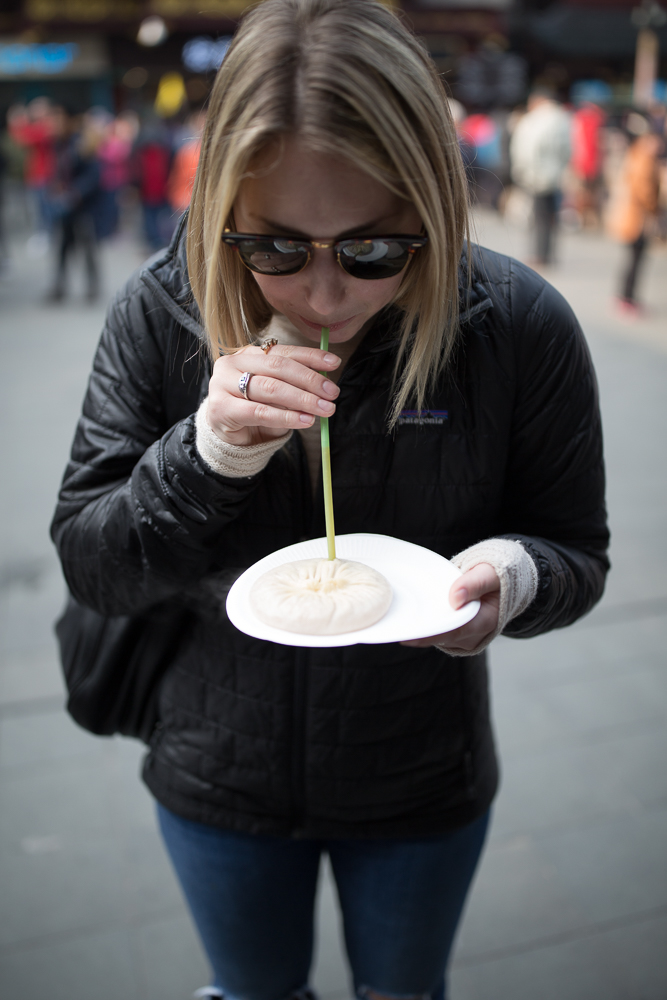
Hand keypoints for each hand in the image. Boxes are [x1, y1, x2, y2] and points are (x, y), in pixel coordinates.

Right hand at [206, 343, 340, 446]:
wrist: (231, 438)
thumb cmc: (256, 411)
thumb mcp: (278, 394)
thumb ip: (295, 384)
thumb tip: (325, 383)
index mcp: (248, 353)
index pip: (284, 352)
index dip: (311, 356)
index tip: (334, 363)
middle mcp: (233, 363)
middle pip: (278, 367)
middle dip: (309, 380)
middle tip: (332, 392)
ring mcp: (223, 384)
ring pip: (270, 388)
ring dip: (302, 399)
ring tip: (324, 408)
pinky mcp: (221, 408)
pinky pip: (260, 412)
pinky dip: (286, 417)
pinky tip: (305, 420)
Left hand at [400, 562, 499, 652]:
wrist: (501, 581)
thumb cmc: (495, 575)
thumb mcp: (489, 573)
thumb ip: (474, 584)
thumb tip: (455, 598)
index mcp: (486, 621)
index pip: (454, 631)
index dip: (430, 635)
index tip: (407, 636)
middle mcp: (475, 635)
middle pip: (442, 637)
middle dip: (418, 635)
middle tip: (392, 630)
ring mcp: (465, 637)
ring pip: (438, 637)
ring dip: (419, 631)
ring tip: (395, 625)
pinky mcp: (457, 634)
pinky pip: (438, 633)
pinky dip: (425, 627)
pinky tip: (408, 619)